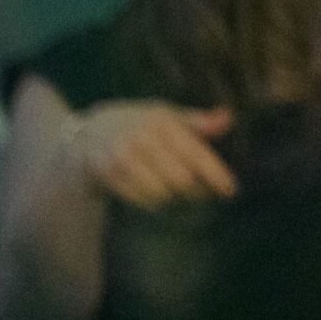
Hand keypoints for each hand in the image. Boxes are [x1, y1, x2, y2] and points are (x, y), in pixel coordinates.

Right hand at [66, 101, 238, 209]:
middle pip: (181, 178)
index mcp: (162, 121)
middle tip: (207, 195)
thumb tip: (229, 118)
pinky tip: (164, 200)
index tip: (231, 191)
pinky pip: (140, 199)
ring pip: (160, 193)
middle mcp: (142, 138)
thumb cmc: (140, 123)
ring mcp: (122, 156)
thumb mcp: (168, 115)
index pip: (195, 152)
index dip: (215, 174)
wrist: (89, 132)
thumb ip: (198, 122)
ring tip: (186, 197)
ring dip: (178, 201)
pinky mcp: (107, 174)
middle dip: (198, 192)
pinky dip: (157, 204)